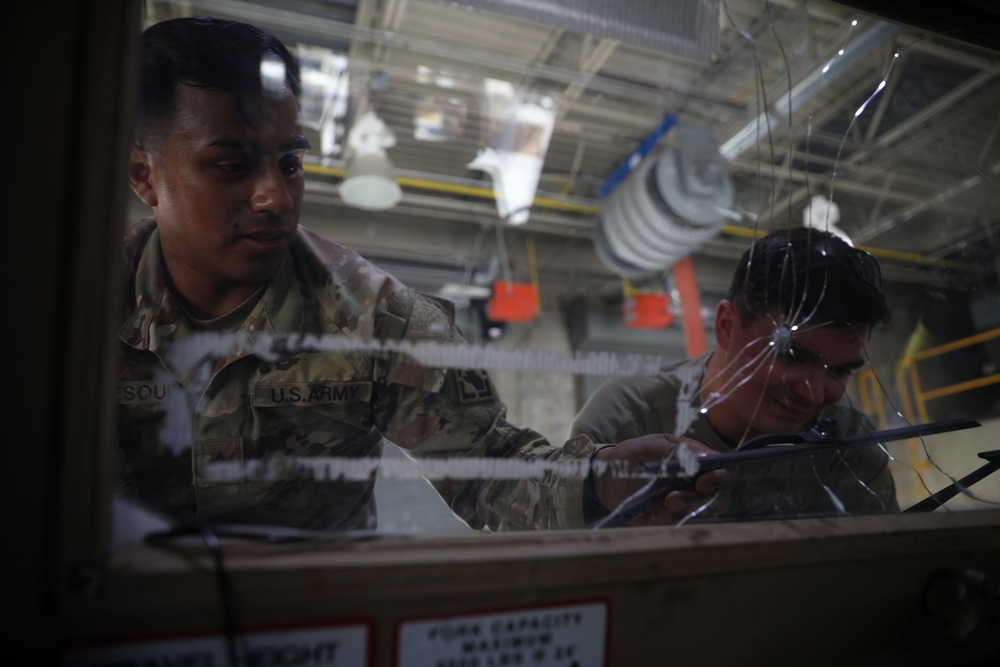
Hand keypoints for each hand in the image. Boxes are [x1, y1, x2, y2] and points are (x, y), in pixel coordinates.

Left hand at [592, 434, 728, 525]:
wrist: (603, 476)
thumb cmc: (630, 454)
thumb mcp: (651, 445)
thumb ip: (676, 450)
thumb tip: (704, 458)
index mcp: (693, 460)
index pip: (721, 469)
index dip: (721, 475)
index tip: (707, 478)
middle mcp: (692, 482)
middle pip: (717, 494)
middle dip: (706, 496)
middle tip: (689, 491)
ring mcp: (681, 500)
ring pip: (700, 510)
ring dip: (687, 506)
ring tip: (668, 500)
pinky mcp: (666, 517)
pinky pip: (678, 522)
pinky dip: (670, 518)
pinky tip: (657, 512)